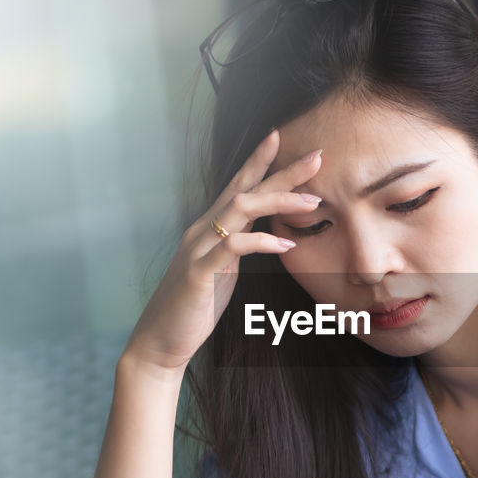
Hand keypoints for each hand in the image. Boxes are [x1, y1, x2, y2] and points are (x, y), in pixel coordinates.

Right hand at [124, 129, 323, 375]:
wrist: (160, 340)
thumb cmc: (194, 306)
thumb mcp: (222, 269)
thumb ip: (239, 246)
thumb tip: (267, 235)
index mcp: (210, 227)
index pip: (238, 185)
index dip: (259, 160)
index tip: (283, 137)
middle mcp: (203, 230)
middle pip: (246, 189)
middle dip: (282, 171)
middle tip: (317, 156)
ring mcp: (199, 248)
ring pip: (240, 208)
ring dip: (279, 200)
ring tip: (313, 201)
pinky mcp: (199, 271)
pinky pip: (234, 247)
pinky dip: (262, 242)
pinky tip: (287, 245)